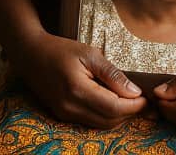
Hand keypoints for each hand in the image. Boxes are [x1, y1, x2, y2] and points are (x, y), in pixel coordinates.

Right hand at [12, 31, 147, 128]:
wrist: (30, 54)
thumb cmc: (59, 49)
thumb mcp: (89, 54)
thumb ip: (112, 74)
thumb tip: (134, 91)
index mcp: (77, 89)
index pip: (114, 107)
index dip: (134, 106)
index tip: (146, 97)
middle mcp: (70, 107)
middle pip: (109, 121)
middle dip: (129, 113)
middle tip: (142, 100)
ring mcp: (65, 113)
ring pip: (101, 125)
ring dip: (118, 116)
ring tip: (130, 102)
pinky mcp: (62, 115)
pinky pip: (90, 122)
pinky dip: (105, 116)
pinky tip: (112, 102)